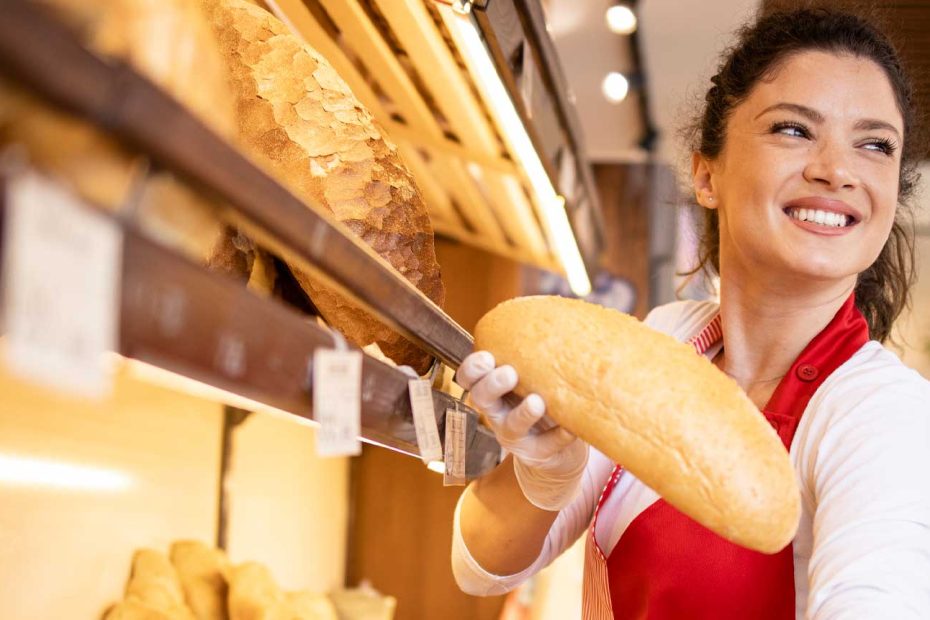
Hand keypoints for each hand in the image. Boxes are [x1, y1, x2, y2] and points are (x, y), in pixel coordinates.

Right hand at [456, 351, 587, 510]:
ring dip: (523, 413)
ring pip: (511, 427)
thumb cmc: (546, 403)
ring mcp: (516, 438)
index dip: (472, 368)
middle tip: (509, 372)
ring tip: (538, 401)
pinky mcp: (538, 456)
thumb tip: (556, 310)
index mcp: (494, 390)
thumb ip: (536, 353)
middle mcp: (498, 413)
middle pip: (482, 399)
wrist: (560, 455)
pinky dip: (559, 436)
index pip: (469, 378)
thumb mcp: (536, 377)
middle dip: (492, 385)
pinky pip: (546, 446)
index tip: (486, 356)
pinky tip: (571, 429)